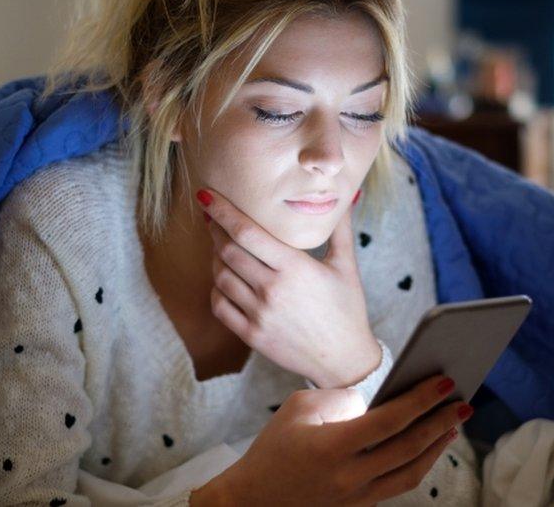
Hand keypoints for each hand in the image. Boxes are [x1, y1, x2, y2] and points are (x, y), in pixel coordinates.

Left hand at [197, 188, 379, 388]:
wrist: (344, 359)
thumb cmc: (347, 308)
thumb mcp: (346, 265)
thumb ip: (340, 228)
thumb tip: (347, 194)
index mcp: (294, 267)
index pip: (247, 232)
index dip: (222, 211)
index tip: (207, 196)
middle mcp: (272, 290)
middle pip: (227, 251)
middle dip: (215, 230)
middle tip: (212, 218)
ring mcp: (259, 314)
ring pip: (220, 277)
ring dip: (215, 258)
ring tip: (220, 247)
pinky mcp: (252, 335)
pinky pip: (220, 306)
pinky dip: (216, 289)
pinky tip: (224, 280)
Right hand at [209, 374, 472, 505]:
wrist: (253, 499)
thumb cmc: (274, 446)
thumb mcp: (300, 409)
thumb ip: (342, 399)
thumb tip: (380, 398)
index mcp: (331, 448)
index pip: (389, 422)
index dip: (421, 400)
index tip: (445, 383)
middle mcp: (349, 477)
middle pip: (408, 448)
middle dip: (440, 422)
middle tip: (464, 401)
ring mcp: (356, 497)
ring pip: (411, 472)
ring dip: (437, 446)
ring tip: (453, 423)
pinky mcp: (359, 506)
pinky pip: (399, 485)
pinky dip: (420, 463)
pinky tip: (430, 445)